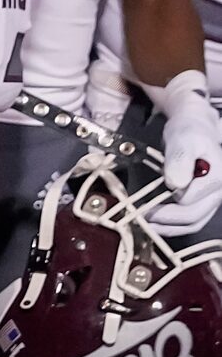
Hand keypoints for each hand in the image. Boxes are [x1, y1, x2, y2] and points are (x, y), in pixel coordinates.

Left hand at [145, 75, 221, 234]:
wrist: (194, 128)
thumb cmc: (189, 132)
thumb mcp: (183, 139)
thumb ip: (180, 160)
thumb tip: (176, 184)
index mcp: (217, 178)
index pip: (191, 201)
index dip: (168, 207)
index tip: (146, 207)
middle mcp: (218, 191)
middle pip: (194, 217)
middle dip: (166, 221)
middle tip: (142, 218)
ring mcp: (211, 198)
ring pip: (193, 222)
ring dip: (169, 228)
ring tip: (146, 226)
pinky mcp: (202, 200)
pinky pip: (190, 220)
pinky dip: (173, 225)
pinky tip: (155, 224)